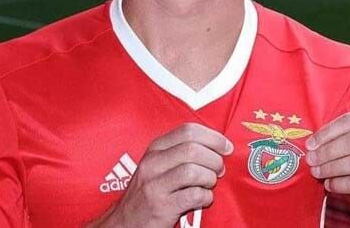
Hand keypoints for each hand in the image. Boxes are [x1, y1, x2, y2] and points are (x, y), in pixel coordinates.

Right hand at [88, 123, 232, 226]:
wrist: (124, 222)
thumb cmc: (148, 192)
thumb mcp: (158, 164)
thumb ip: (181, 152)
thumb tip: (217, 146)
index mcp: (155, 149)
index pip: (188, 131)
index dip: (213, 137)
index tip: (225, 147)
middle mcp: (153, 163)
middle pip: (193, 149)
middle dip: (215, 159)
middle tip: (219, 170)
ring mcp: (155, 185)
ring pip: (194, 171)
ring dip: (209, 178)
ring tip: (209, 184)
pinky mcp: (161, 207)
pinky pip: (194, 195)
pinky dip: (206, 197)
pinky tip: (203, 199)